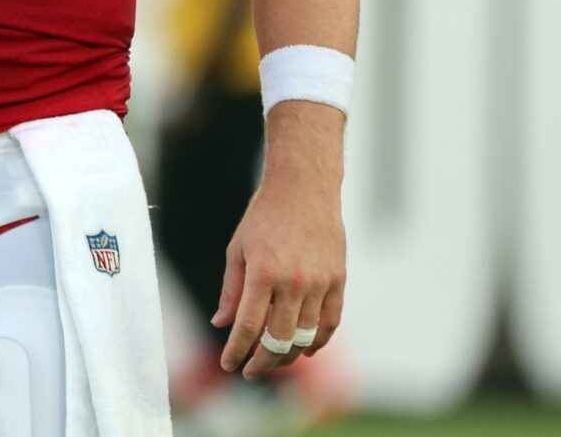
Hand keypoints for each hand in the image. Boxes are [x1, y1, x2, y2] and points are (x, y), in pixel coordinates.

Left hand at [210, 165, 346, 381]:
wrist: (304, 187)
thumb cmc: (264, 216)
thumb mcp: (237, 249)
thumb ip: (231, 290)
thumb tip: (221, 324)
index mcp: (262, 273)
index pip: (248, 327)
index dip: (236, 351)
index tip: (228, 364)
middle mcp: (293, 282)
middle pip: (279, 340)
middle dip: (262, 363)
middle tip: (251, 372)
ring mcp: (320, 282)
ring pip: (306, 336)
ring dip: (289, 356)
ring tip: (274, 361)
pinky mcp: (339, 279)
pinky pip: (331, 322)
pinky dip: (319, 341)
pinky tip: (305, 349)